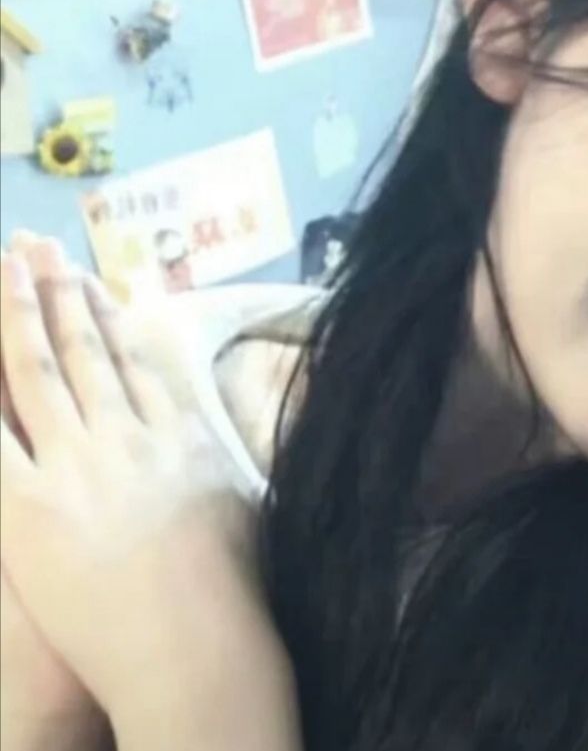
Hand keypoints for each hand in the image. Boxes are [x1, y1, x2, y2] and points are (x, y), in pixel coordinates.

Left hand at [0, 238, 268, 716]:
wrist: (199, 647)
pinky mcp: (30, 508)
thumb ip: (239, 461)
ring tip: (8, 270)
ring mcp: (79, 466)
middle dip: (61, 295)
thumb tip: (247, 435)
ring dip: (18, 315)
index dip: (109, 316)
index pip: (137, 360)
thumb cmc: (237, 589)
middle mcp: (129, 435)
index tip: (95, 283)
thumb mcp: (254, 505)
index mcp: (181, 433)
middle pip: (85, 350)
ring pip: (37, 372)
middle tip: (40, 250)